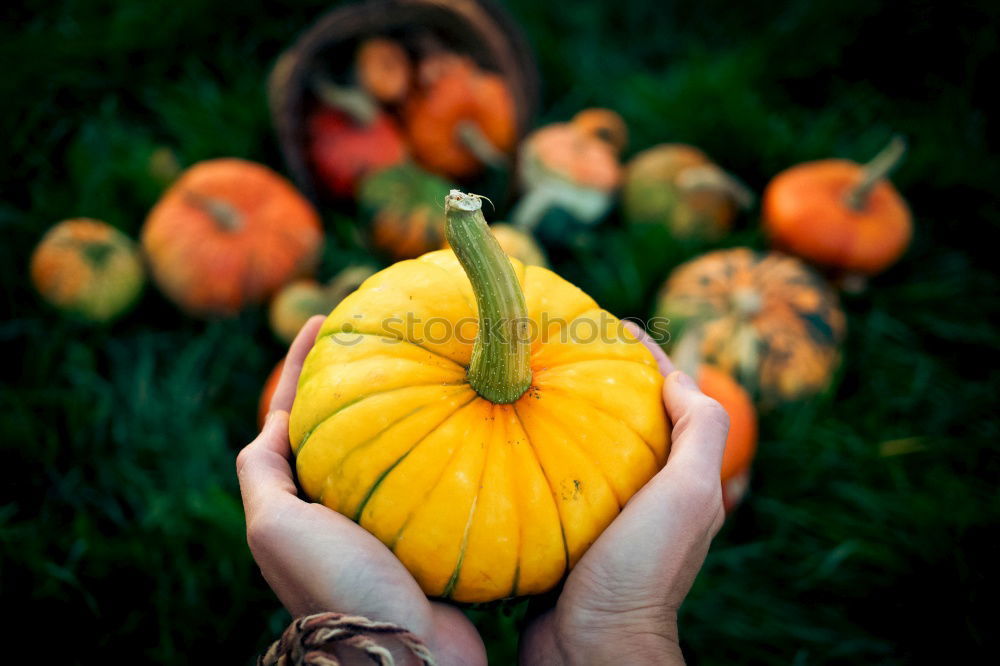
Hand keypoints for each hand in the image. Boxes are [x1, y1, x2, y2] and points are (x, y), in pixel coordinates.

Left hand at [237, 316, 485, 665]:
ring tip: (432, 363)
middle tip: (385, 334)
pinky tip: (472, 421)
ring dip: (404, 406)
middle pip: (340, 427)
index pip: (287, 419)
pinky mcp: (424, 536)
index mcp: (292, 506)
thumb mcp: (275, 527)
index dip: (300, 365)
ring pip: (388, 448)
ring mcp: (381, 523)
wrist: (404, 655)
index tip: (326, 319)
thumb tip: (271, 425)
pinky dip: (444, 444)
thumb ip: (261, 474)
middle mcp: (333, 511)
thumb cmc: (336, 589)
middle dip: (356, 379)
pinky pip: (433, 476)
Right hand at [520, 321, 728, 664]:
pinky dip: (532, 453)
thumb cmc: (642, 571)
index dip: (647, 356)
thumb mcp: (688, 495)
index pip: (672, 398)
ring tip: (525, 379)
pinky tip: (502, 436)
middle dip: (600, 376)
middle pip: (626, 417)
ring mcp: (605, 516)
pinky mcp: (566, 535)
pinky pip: (549, 482)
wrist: (592, 649)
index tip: (610, 322)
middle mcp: (648, 495)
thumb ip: (700, 432)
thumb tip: (679, 378)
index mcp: (682, 480)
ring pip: (585, 447)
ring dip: (561, 412)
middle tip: (558, 344)